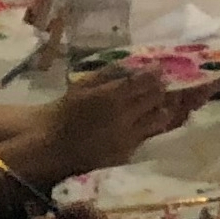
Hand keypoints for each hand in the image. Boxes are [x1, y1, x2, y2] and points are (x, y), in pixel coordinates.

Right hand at [23, 66, 189, 182]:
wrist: (56, 144)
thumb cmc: (68, 109)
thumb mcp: (84, 84)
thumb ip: (110, 73)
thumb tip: (135, 65)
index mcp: (111, 97)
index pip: (143, 82)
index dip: (155, 74)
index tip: (159, 69)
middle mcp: (124, 117)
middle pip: (155, 100)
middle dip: (161, 90)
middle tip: (162, 85)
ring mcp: (128, 137)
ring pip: (158, 120)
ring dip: (162, 109)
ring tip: (160, 103)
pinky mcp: (129, 153)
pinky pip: (148, 136)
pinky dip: (151, 125)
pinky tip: (148, 120)